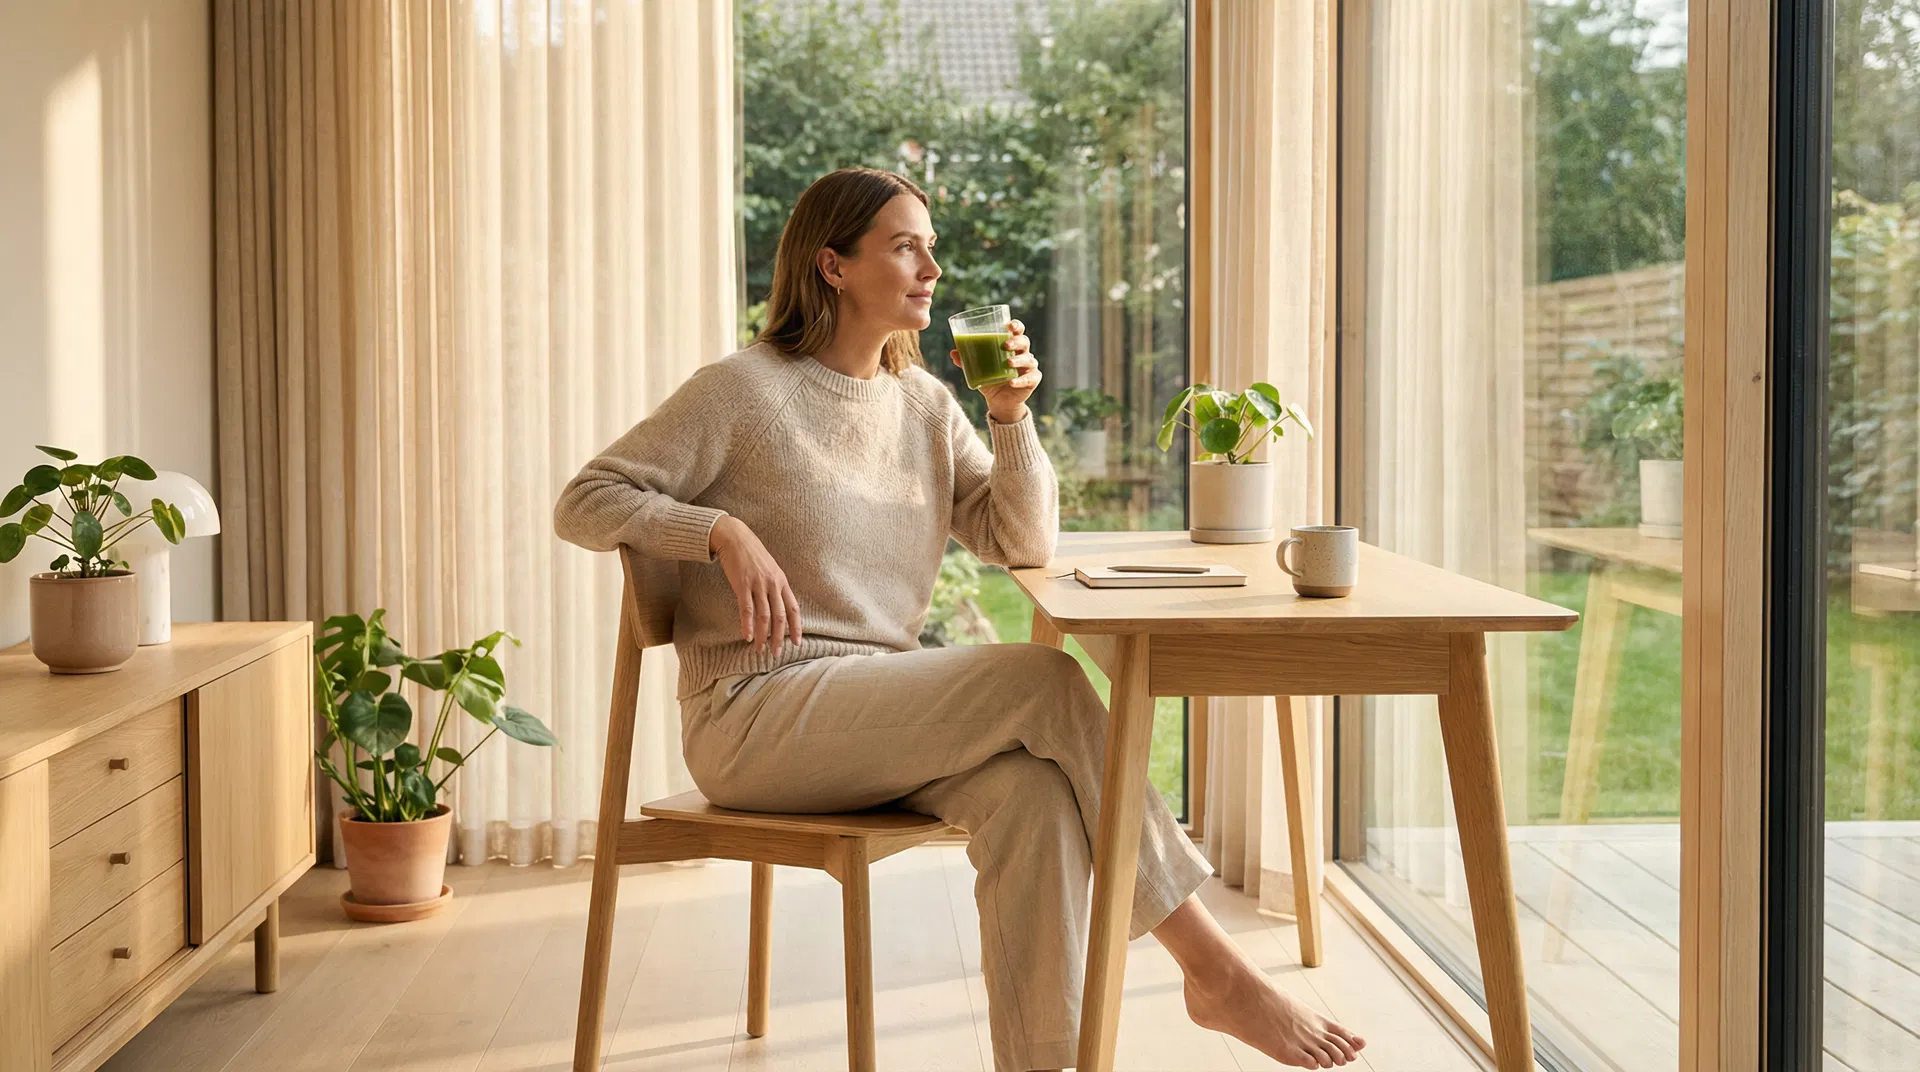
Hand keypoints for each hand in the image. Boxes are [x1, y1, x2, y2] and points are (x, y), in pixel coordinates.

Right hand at [709, 516, 802, 654]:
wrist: (735, 537)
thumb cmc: (752, 554)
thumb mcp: (770, 569)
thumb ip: (775, 586)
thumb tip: (778, 606)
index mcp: (782, 581)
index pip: (793, 609)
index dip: (796, 627)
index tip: (797, 643)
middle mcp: (773, 584)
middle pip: (779, 616)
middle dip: (778, 637)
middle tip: (776, 653)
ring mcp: (758, 584)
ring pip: (763, 616)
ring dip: (762, 636)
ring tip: (760, 649)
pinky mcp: (742, 584)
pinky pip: (747, 609)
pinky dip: (747, 625)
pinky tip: (747, 636)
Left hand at [951, 319, 1040, 423]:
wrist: (999, 401)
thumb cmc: (991, 378)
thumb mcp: (977, 369)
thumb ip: (966, 361)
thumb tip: (953, 353)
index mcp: (1012, 346)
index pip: (1018, 331)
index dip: (1016, 326)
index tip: (1009, 325)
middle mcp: (1023, 354)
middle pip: (1025, 342)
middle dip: (1016, 341)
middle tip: (1006, 345)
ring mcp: (1029, 367)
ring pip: (1029, 360)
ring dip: (1019, 360)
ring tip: (1008, 363)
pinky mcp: (1032, 381)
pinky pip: (1029, 379)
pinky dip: (1021, 381)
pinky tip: (1012, 382)